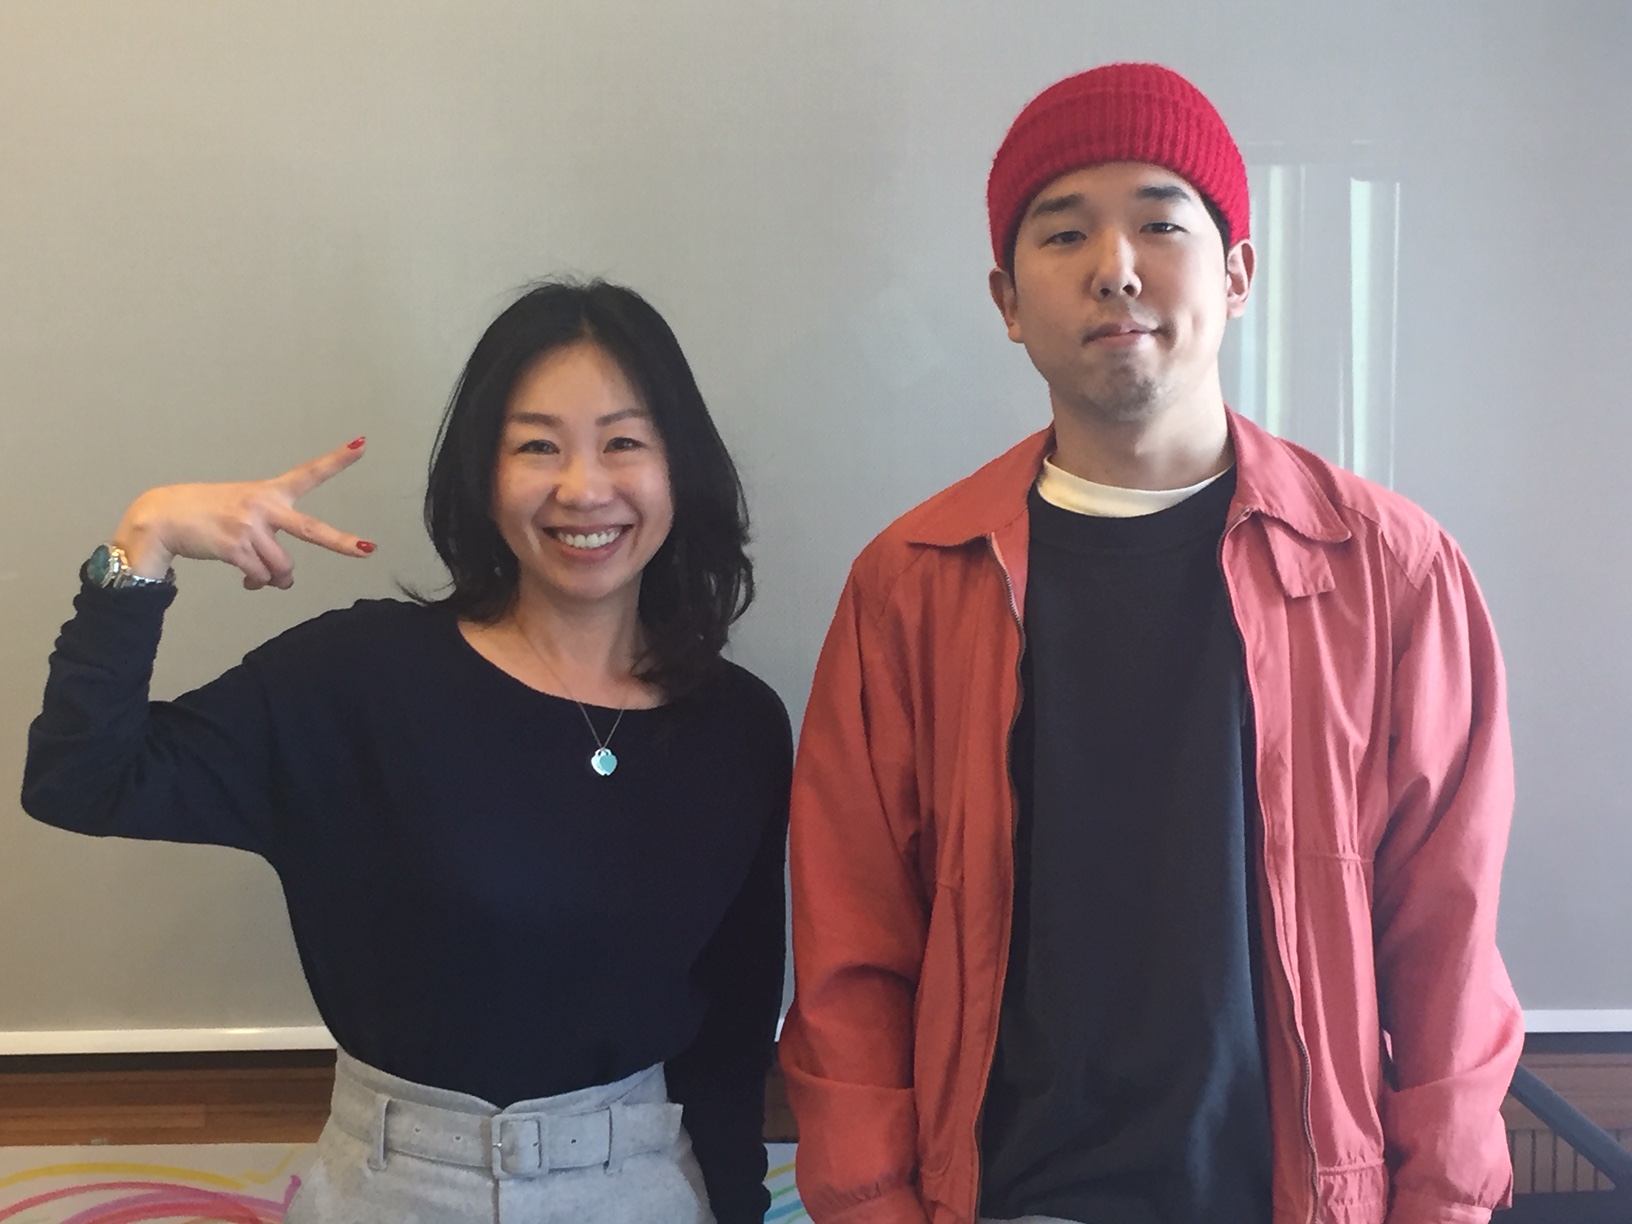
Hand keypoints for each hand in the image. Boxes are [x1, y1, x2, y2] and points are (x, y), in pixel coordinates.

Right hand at [113, 438, 375, 589]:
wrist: (161, 518)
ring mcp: (249, 527)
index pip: (309, 473)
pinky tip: (247, 581)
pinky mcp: (233, 548)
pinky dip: (256, 583)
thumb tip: (278, 578)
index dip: (337, 460)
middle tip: (369, 550)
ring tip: (262, 577)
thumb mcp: (240, 508)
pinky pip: (258, 576)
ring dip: (275, 580)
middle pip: (311, 530)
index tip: (362, 444)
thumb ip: (267, 537)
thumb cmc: (206, 515)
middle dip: (342, 543)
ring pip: (281, 568)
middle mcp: (263, 506)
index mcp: (269, 491)